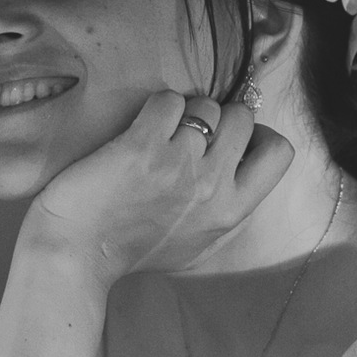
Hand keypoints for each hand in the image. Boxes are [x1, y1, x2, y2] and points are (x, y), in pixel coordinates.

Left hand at [24, 92, 293, 284]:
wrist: (76, 256)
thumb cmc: (131, 251)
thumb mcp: (196, 243)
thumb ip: (224, 208)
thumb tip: (239, 167)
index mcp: (231, 212)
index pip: (279, 152)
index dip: (257, 136)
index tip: (231, 141)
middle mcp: (212, 187)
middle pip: (242, 116)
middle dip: (219, 116)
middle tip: (189, 131)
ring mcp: (180, 165)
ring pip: (204, 105)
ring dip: (183, 111)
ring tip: (159, 133)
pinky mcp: (143, 146)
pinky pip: (168, 100)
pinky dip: (156, 107)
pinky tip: (139, 128)